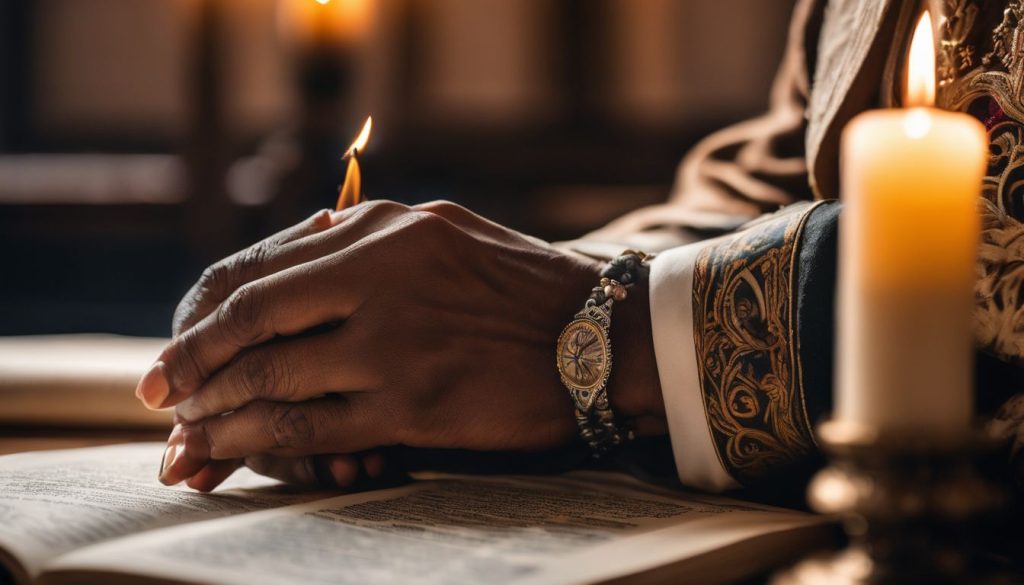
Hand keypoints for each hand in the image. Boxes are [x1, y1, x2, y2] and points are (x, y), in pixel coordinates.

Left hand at [137, 201, 664, 489]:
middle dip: (188, 363)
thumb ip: (365, 246)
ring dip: (216, 410)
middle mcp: (379, 274)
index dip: (204, 312)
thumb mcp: (441, 233)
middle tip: (155, 396)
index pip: (259, 269)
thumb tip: (289, 274)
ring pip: (271, 378)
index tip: (176, 345)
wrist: (602, 334)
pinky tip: (234, 451)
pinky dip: (260, 440)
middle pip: (250, 320)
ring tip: (187, 433)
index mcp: (381, 229)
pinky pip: (311, 426)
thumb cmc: (520, 288)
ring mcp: (394, 341)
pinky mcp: (415, 403)